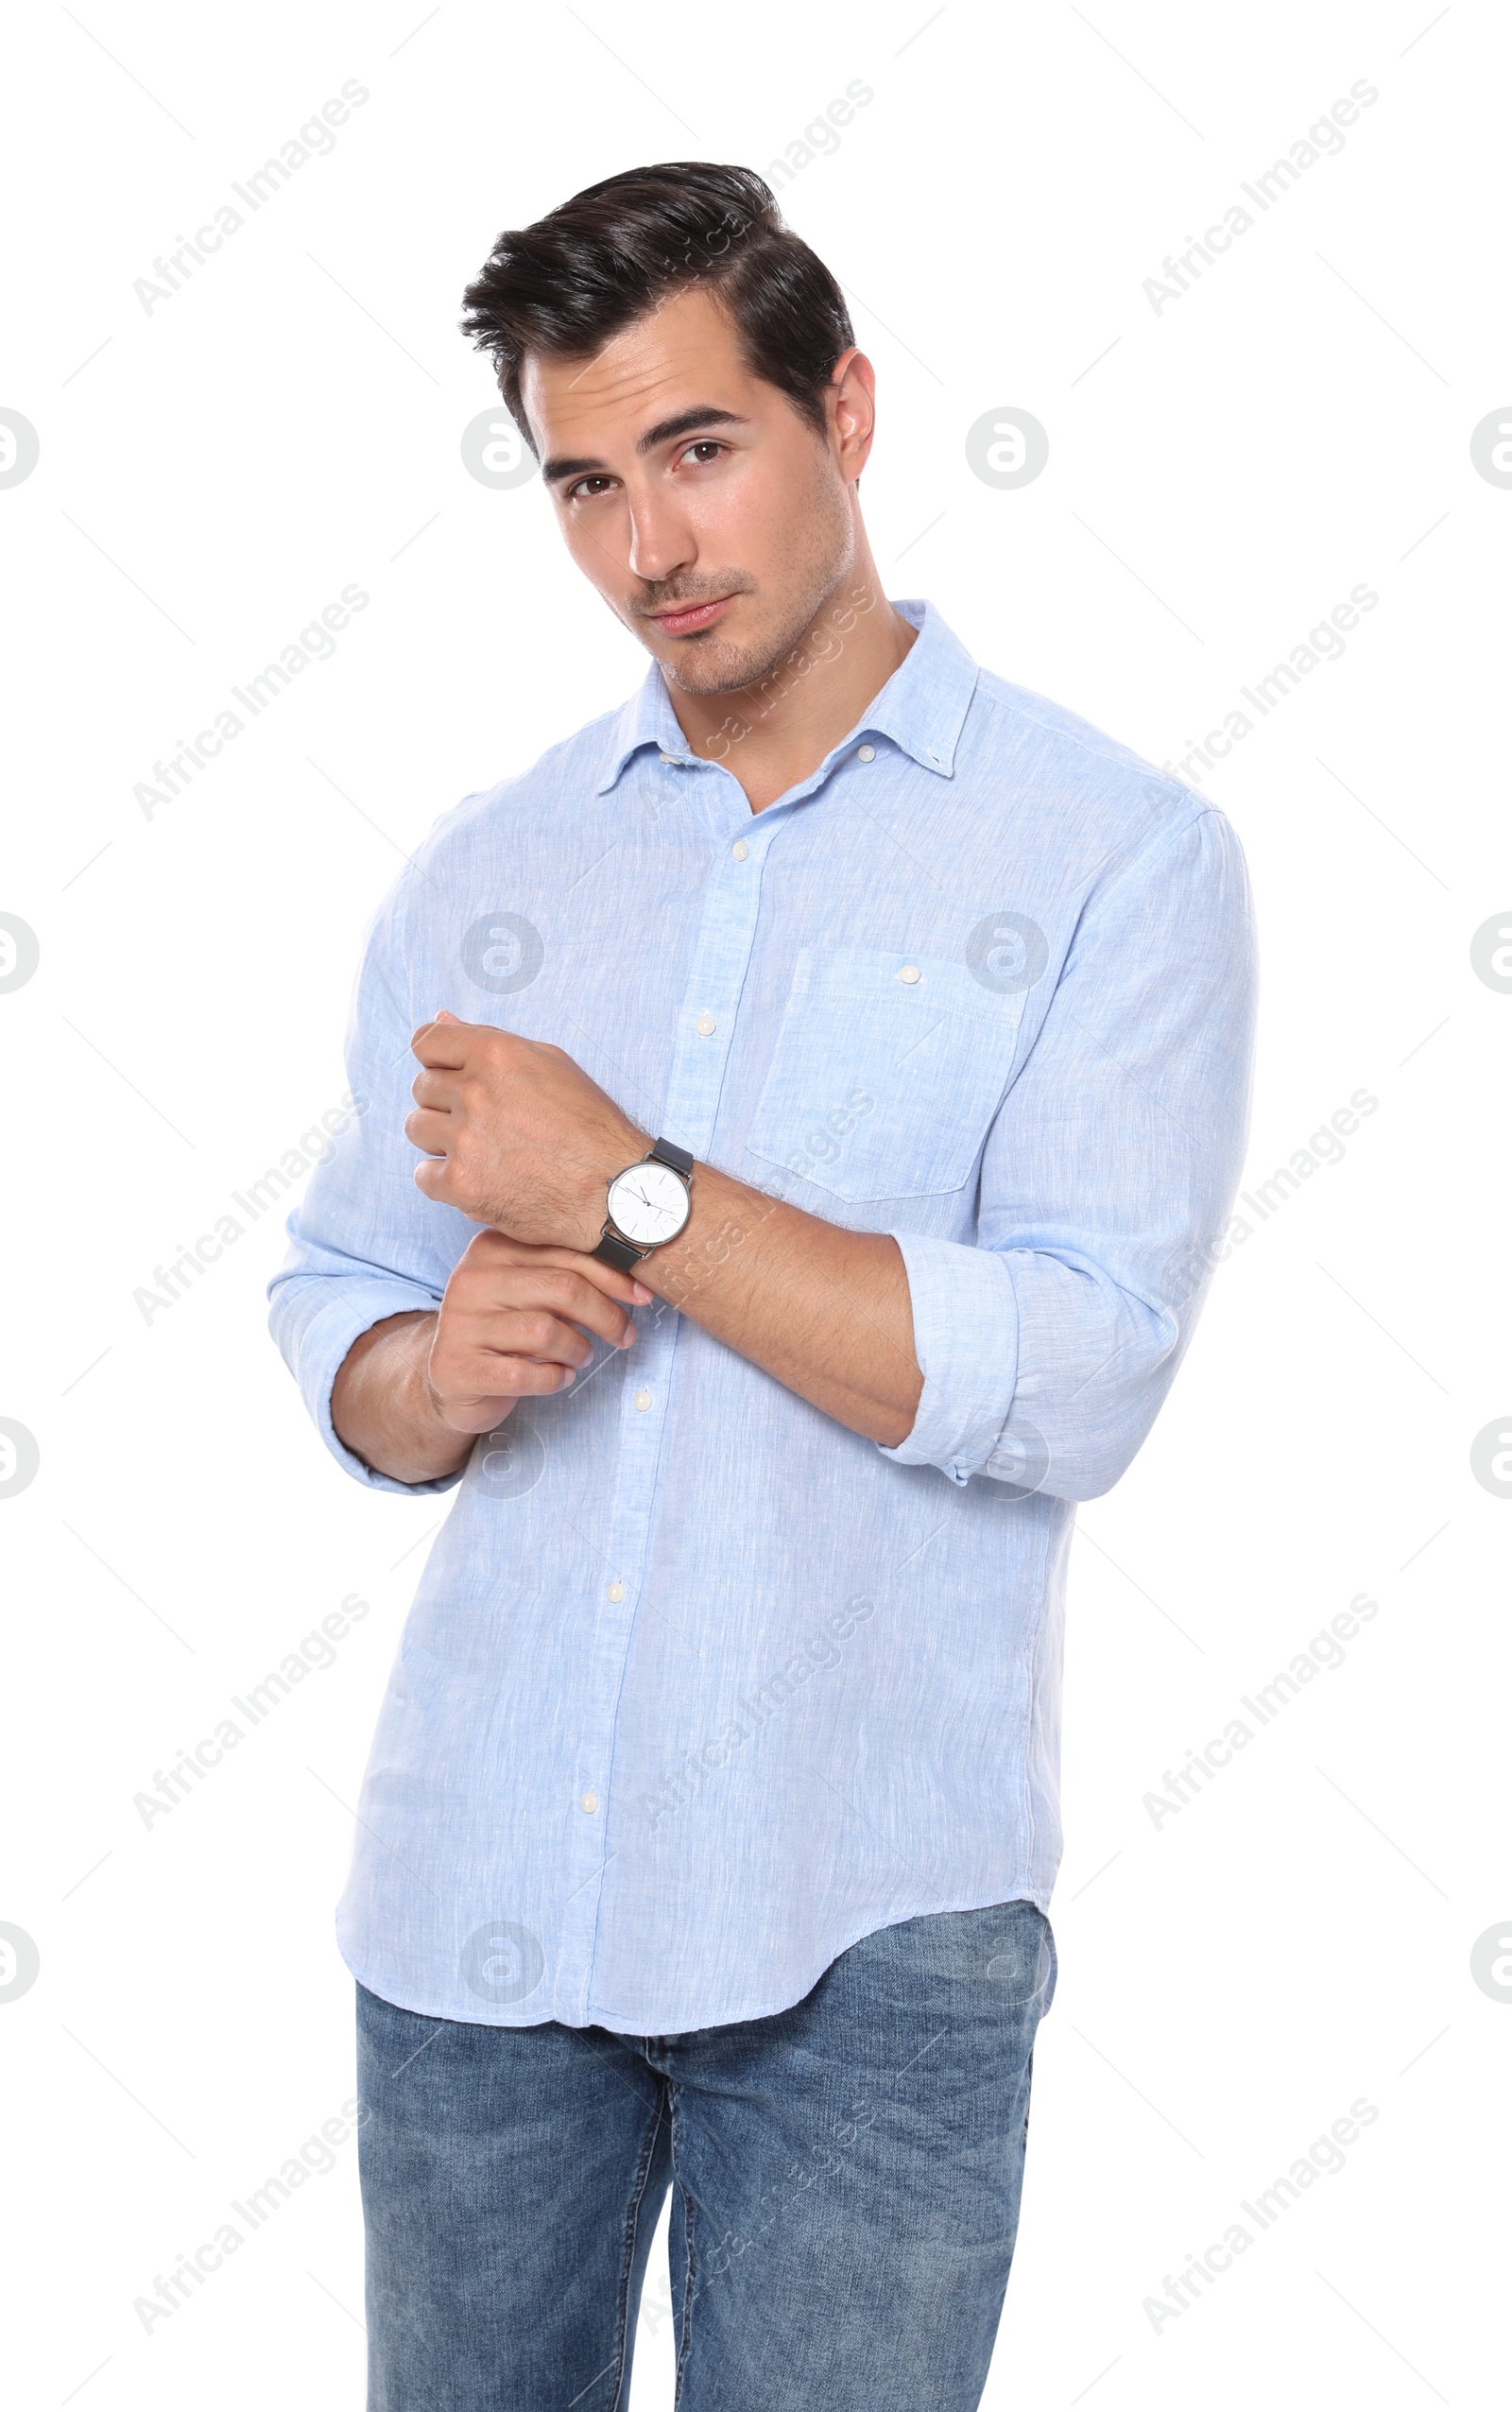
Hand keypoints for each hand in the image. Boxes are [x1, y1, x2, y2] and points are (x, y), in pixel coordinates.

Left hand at [406, 1010, 644, 1246]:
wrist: (614, 1190)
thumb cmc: (590, 1126)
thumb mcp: (551, 1064)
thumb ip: (490, 1041)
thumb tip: (442, 1019)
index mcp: (497, 1054)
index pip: (426, 1042)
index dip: (436, 1060)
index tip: (449, 1076)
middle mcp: (476, 1092)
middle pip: (421, 1087)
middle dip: (444, 1102)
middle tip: (481, 1122)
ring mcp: (466, 1140)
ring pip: (416, 1128)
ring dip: (439, 1139)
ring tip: (477, 1149)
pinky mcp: (462, 1184)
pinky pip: (423, 1175)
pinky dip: (444, 1181)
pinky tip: (477, 1179)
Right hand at [427, 1229, 651, 1431]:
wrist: (449, 1378)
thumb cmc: (503, 1331)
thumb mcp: (529, 1293)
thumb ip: (567, 1279)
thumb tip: (633, 1285)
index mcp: (491, 1248)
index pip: (565, 1253)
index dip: (612, 1277)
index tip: (642, 1297)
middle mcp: (472, 1279)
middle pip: (562, 1288)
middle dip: (605, 1315)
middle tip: (623, 1336)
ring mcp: (460, 1323)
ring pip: (546, 1331)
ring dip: (578, 1349)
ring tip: (582, 1356)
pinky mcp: (457, 1367)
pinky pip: (524, 1373)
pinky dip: (554, 1378)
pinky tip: (559, 1376)